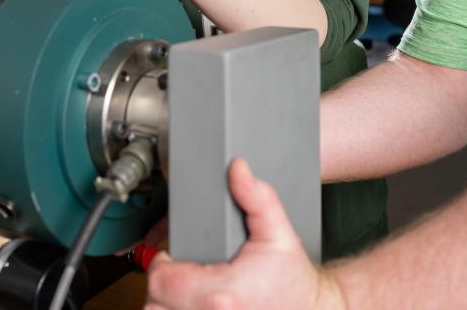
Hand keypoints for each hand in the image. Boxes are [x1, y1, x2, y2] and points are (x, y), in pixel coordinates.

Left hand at [144, 159, 341, 309]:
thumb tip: (237, 169)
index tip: (173, 254)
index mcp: (221, 293)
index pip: (162, 280)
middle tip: (178, 271)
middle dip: (162, 285)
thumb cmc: (293, 278)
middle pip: (154, 305)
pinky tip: (192, 304)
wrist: (312, 309)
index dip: (162, 262)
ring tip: (182, 290)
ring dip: (167, 304)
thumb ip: (257, 196)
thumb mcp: (278, 230)